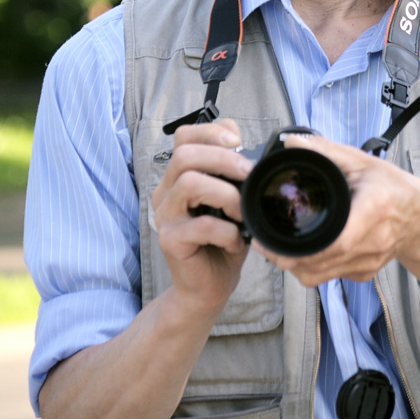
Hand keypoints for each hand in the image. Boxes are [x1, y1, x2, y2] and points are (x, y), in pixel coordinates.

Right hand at [152, 119, 253, 314]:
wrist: (209, 286)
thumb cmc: (223, 240)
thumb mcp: (233, 200)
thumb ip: (235, 175)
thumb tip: (254, 151)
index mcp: (179, 176)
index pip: (184, 137)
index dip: (211, 132)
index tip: (238, 142)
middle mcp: (166, 192)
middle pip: (185, 155)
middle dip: (223, 159)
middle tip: (249, 173)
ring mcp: (165, 216)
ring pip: (189, 183)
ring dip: (226, 193)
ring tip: (241, 211)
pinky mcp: (170, 241)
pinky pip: (201, 225)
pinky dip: (227, 231)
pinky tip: (236, 240)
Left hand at [253, 132, 419, 286]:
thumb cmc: (393, 187)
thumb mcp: (363, 162)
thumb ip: (326, 151)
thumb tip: (293, 142)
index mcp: (373, 213)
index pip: (338, 241)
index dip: (305, 248)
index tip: (276, 241)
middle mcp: (372, 244)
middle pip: (321, 264)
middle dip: (286, 258)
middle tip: (263, 242)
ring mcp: (367, 263)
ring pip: (321, 277)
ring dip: (294, 266)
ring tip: (275, 248)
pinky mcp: (363, 274)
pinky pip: (330, 277)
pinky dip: (311, 267)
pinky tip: (302, 251)